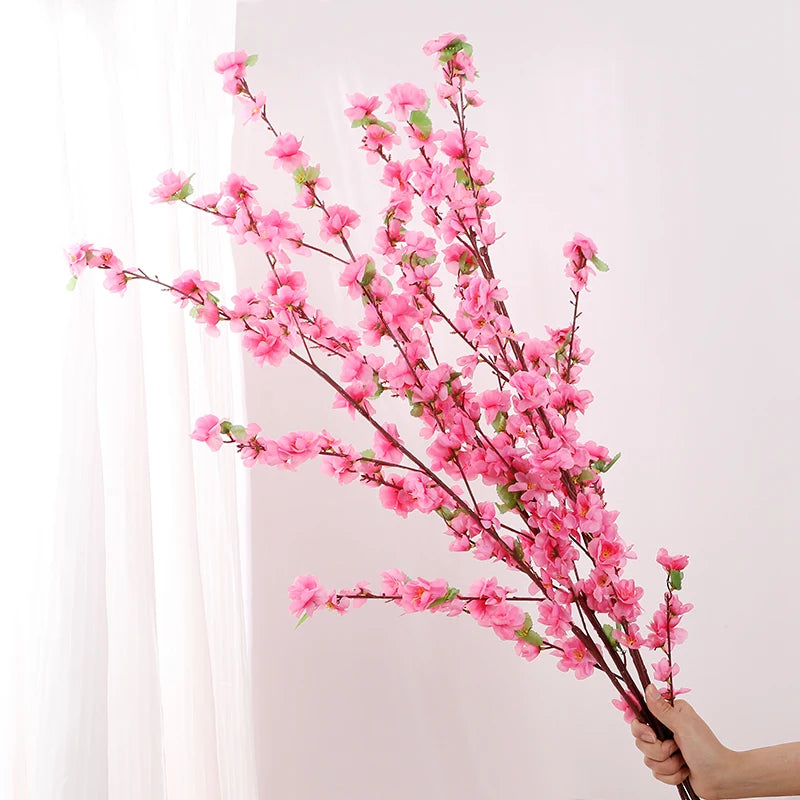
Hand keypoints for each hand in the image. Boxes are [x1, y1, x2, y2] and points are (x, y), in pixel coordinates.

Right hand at [631, 685, 733, 799]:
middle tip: (676, 749)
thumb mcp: (684, 726)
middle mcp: (664, 730)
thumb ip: (662, 709)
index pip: (639, 718)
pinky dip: (672, 776)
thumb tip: (648, 687)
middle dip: (659, 751)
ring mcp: (666, 749)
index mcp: (668, 715)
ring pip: (648, 759)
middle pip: (641, 742)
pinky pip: (656, 773)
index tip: (652, 736)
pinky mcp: (668, 766)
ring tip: (684, 762)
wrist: (722, 778)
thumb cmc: (707, 750)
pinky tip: (685, 772)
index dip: (641, 730)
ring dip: (669, 765)